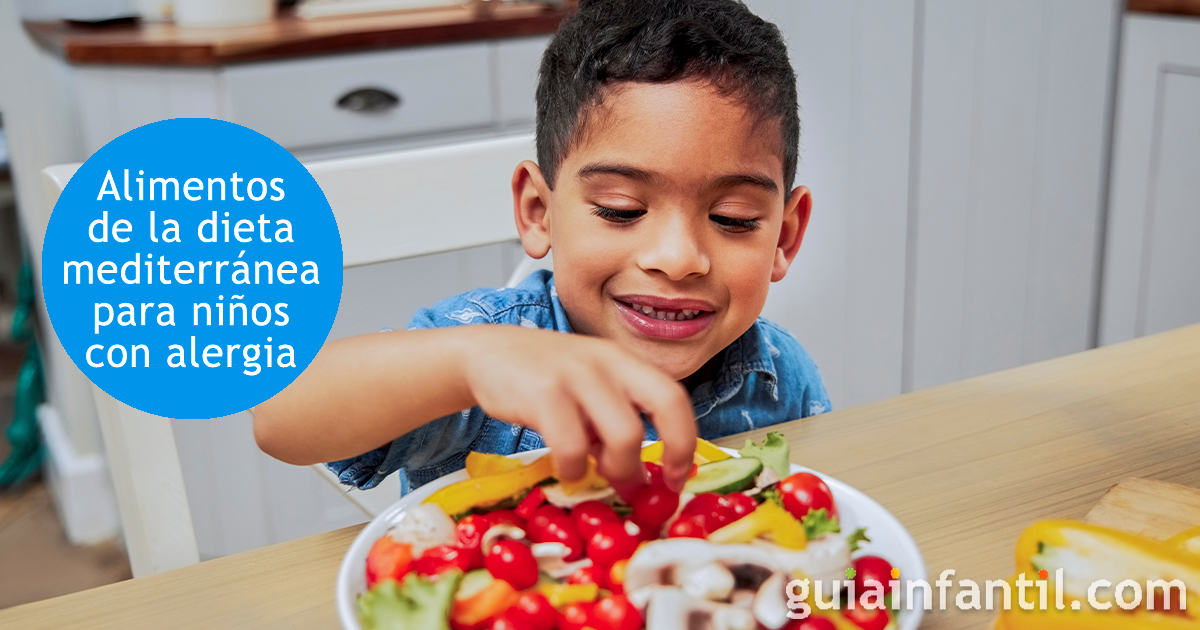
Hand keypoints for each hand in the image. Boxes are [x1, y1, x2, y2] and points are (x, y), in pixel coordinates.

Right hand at [460, 325, 696, 493]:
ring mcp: (578, 373)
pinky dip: (573, 467)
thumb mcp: (589, 391)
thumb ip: (614, 425)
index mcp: (625, 361)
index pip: (675, 396)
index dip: (685, 441)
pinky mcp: (543, 391)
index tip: (677, 477)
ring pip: (625, 432)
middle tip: (647, 484)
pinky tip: (566, 468)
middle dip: (671, 451)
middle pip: (666, 404)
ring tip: (597, 475)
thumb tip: (638, 479)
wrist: (486, 354)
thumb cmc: (544, 379)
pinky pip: (573, 444)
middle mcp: (609, 361)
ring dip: (618, 468)